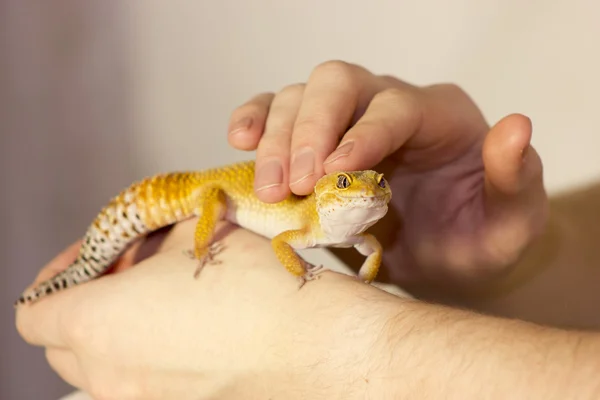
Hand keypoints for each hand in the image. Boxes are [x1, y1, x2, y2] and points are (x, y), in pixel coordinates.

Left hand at [16, 220, 381, 399]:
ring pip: (105, 366)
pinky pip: (144, 382)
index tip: (96, 257)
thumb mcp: (195, 235)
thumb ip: (152, 237)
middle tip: (132, 272)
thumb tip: (146, 242)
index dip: (59, 276)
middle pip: (63, 343)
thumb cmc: (255, 289)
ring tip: (168, 298)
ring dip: (121, 329)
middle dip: (88, 302)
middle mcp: (110, 376)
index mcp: (96, 325)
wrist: (314, 346)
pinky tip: (196, 328)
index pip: (35, 312)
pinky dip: (152, 354)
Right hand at [227, 60, 547, 291]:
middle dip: (308, 130)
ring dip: (274, 138)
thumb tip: (516, 128)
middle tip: (293, 183)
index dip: (362, 134)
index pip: (394, 107)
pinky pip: (275, 113)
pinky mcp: (315, 141)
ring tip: (269, 189)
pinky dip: (253, 121)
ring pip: (298, 96)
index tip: (334, 172)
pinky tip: (239, 140)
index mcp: (438, 116)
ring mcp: (347, 119)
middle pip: (337, 83)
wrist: (445, 252)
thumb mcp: (511, 222)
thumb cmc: (476, 236)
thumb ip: (516, 179)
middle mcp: (388, 104)